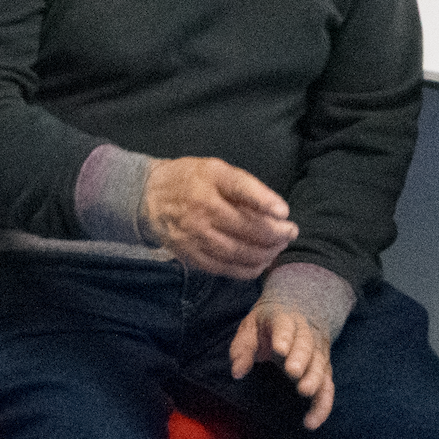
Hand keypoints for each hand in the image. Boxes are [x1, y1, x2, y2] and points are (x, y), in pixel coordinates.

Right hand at [142, 156, 296, 278]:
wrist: (148, 197)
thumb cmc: (190, 180)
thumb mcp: (215, 169)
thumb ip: (246, 186)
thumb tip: (279, 212)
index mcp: (207, 181)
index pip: (240, 189)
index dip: (265, 201)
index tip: (285, 212)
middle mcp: (200, 210)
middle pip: (248, 228)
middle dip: (277, 234)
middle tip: (290, 232)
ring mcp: (195, 236)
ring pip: (242, 253)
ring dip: (268, 253)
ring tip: (278, 246)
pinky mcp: (192, 256)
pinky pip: (229, 269)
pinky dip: (251, 268)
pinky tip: (260, 260)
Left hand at [231, 301, 335, 428]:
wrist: (301, 311)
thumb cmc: (268, 325)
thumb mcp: (250, 328)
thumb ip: (242, 349)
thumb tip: (237, 373)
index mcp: (285, 319)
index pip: (285, 326)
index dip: (283, 337)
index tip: (279, 349)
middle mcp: (307, 335)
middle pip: (307, 347)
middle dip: (301, 359)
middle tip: (293, 372)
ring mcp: (319, 353)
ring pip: (320, 366)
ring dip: (314, 380)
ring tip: (304, 392)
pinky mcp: (325, 371)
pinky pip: (328, 389)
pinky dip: (323, 406)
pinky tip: (311, 422)